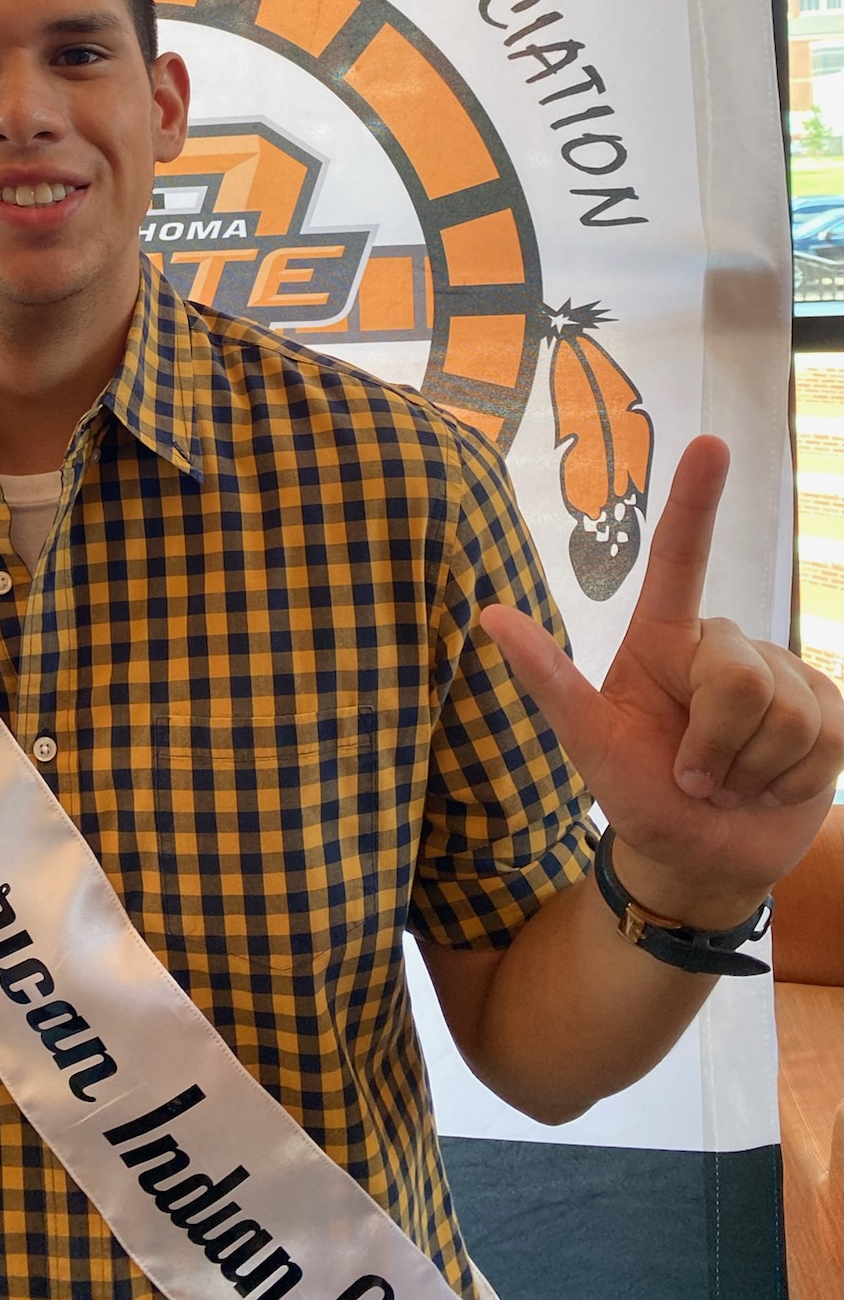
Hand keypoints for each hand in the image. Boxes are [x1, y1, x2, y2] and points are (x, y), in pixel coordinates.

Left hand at [480, 437, 843, 926]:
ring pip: (784, 712)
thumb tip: (489, 613)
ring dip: (749, 768)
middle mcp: (724, 646)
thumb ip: (547, 679)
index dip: (696, 500)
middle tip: (693, 774)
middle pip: (737, 677)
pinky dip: (790, 779)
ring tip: (727, 781)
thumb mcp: (586, 741)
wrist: (700, 857)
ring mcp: (780, 675)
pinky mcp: (827, 712)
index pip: (682, 558)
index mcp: (662, 640)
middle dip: (714, 745)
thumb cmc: (636, 791)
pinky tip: (769, 785)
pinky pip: (824, 736)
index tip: (709, 442)